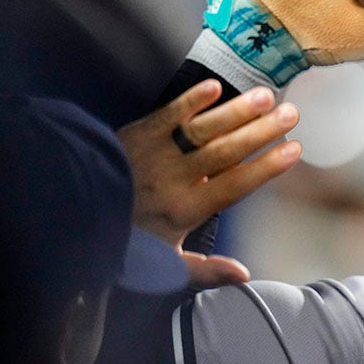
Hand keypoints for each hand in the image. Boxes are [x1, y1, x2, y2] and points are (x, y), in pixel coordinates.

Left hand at [118, 79, 300, 286]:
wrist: (70, 214)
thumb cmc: (122, 241)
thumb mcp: (163, 264)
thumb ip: (204, 268)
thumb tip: (243, 275)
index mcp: (186, 209)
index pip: (234, 185)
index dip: (265, 167)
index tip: (293, 150)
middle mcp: (174, 178)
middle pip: (224, 152)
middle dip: (260, 132)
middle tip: (290, 114)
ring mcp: (155, 153)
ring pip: (202, 129)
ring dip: (235, 111)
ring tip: (264, 96)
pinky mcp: (137, 133)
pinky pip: (168, 114)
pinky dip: (191, 100)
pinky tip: (215, 87)